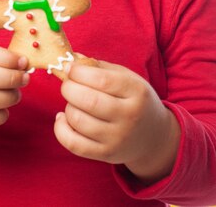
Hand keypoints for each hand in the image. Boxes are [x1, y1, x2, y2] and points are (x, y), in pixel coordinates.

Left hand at [54, 60, 180, 182]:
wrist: (154, 136)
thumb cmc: (134, 99)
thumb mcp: (126, 77)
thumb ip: (100, 67)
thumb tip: (71, 61)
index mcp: (136, 91)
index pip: (102, 80)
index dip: (79, 72)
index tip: (70, 68)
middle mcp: (129, 116)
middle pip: (88, 100)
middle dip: (69, 88)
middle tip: (68, 84)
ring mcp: (117, 138)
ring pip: (78, 120)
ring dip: (68, 106)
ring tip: (74, 102)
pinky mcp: (106, 154)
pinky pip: (74, 144)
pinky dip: (61, 129)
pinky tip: (63, 118)